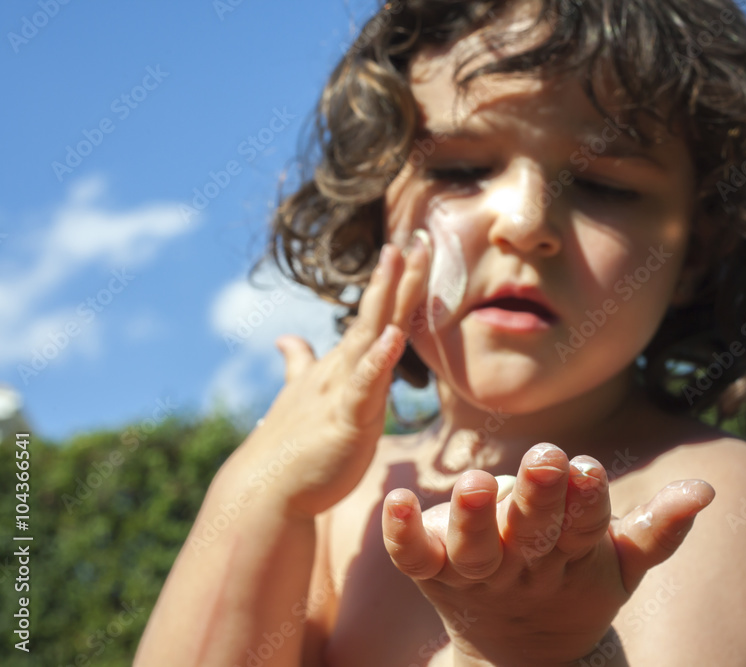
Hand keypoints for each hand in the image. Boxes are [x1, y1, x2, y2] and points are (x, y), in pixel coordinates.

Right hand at [228, 234, 430, 516]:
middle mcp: (343, 369)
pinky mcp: (345, 420)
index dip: (395, 284)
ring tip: (401, 261)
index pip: (374, 316)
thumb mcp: (303, 397)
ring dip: (387, 299)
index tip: (412, 247)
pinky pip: (364, 386)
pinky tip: (391, 337)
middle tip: (420, 236)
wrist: (267, 489)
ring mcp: (343, 391)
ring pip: (370, 337)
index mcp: (343, 366)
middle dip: (399, 276)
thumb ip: (299, 365)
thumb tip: (286, 339)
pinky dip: (377, 361)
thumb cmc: (292, 446)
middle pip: (377, 314)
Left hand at [381, 443, 714, 666]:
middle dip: (538, 496)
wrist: (520, 653)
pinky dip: (401, 532)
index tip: (588, 468)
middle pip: (531, 531)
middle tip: (544, 456)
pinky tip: (393, 498)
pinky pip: (414, 557)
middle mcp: (524, 564)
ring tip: (476, 482)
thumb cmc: (577, 587)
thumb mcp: (623, 565)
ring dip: (473, 517)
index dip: (587, 500)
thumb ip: (660, 528)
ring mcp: (477, 571)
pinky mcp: (436, 572)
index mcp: (573, 557)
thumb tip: (707, 489)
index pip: (584, 528)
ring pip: (474, 547)